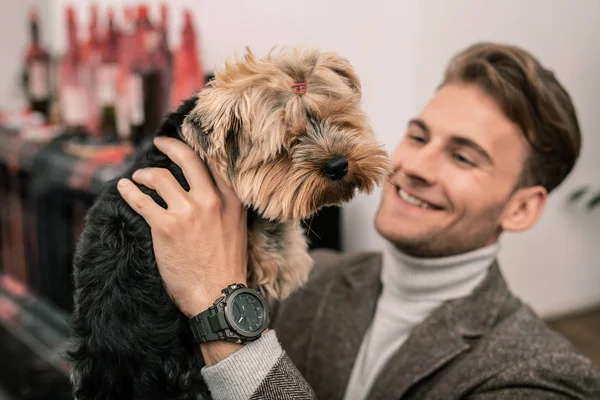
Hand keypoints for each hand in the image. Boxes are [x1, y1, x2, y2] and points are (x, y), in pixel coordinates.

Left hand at [117, 136, 247, 318]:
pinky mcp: (166, 227)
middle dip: (170, 146)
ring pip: (160, 177)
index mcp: (232, 200)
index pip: (214, 163)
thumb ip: (225, 206)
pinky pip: (141, 201)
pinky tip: (124, 189)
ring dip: (144, 174)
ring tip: (137, 178)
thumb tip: (206, 190)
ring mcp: (188, 212)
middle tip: (160, 143)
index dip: (197, 148)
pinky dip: (129, 192)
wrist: (219, 296)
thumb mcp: (237, 228)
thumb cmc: (227, 267)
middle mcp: (212, 200)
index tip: (185, 143)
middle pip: (187, 159)